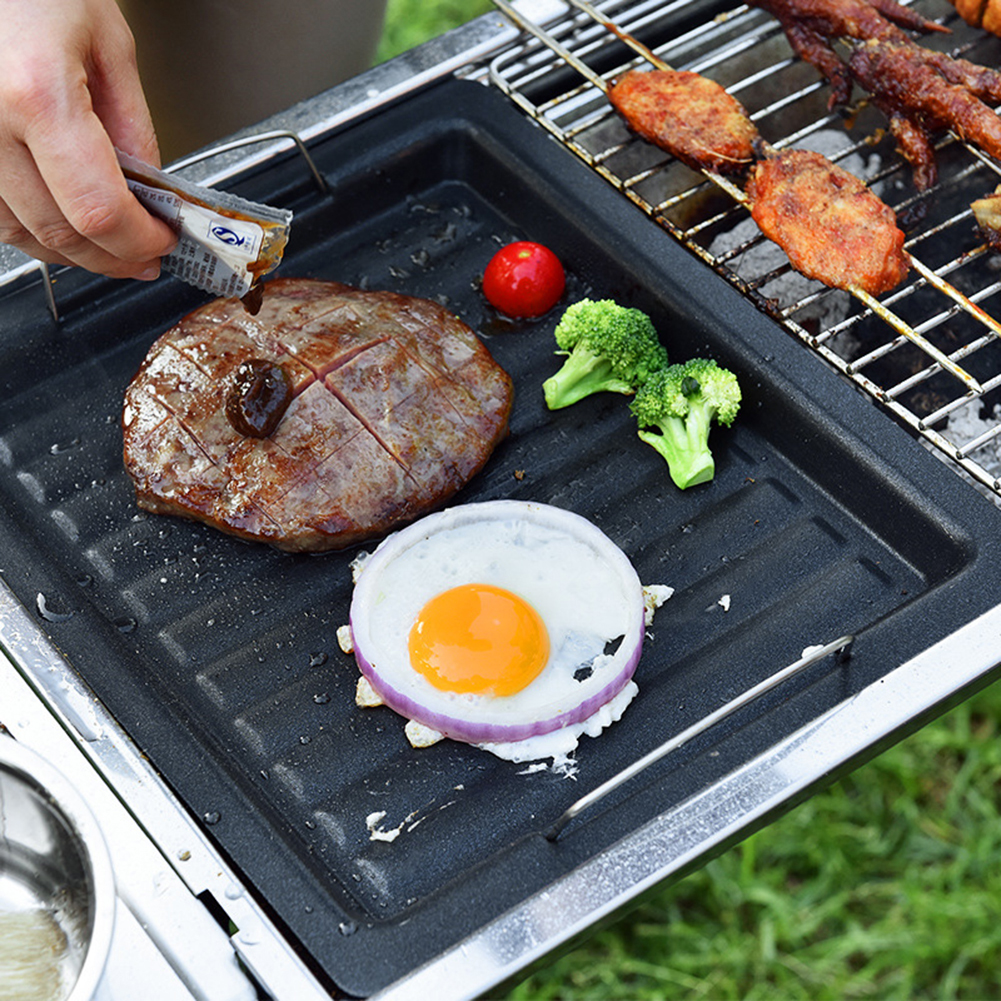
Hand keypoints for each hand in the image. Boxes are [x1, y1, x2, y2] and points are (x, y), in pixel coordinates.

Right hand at [0, 0, 176, 279]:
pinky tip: (59, 216)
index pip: (99, 211)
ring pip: (17, 233)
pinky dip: (30, 225)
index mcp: (36, 94)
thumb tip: (151, 193)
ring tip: (108, 243)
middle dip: (113, 257)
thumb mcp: (108, 43)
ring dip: (70, 250)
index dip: (140, 241)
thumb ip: (134, 127)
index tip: (163, 242)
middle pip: (57, 232)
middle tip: (145, 256)